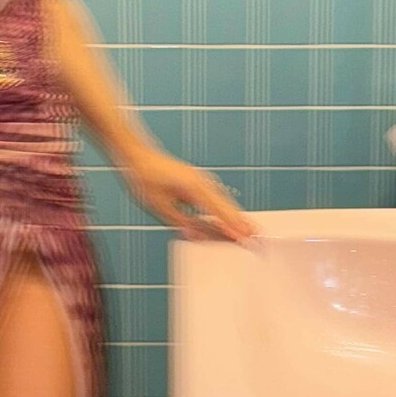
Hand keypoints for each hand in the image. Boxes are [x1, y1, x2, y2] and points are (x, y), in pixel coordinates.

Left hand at [121, 147, 254, 242]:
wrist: (138, 156)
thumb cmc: (146, 178)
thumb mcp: (160, 206)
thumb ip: (182, 222)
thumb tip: (199, 237)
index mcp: (195, 188)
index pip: (220, 213)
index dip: (234, 228)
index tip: (246, 239)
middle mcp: (203, 183)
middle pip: (228, 207)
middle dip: (242, 224)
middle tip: (257, 239)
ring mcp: (202, 181)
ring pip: (225, 203)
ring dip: (237, 218)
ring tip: (250, 233)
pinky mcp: (198, 183)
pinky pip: (217, 199)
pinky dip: (226, 211)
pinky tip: (231, 220)